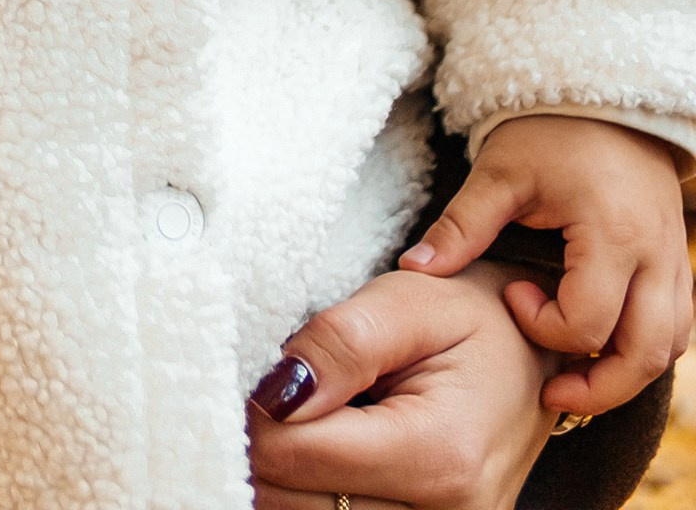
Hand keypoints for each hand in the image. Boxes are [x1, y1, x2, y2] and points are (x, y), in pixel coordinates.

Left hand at [248, 260, 554, 509]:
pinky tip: (319, 456)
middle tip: (271, 393)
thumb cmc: (475, 320)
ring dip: (288, 476)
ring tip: (302, 420)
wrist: (538, 356)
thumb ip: (340, 343)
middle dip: (265, 447)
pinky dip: (316, 495)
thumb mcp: (410, 302)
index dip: (256, 414)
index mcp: (440, 452)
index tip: (252, 376)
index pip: (300, 455)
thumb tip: (275, 392)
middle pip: (297, 503)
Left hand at [402, 113, 691, 419]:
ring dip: (625, 374)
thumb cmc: (548, 129)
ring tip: (575, 379)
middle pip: (644, 356)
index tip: (512, 294)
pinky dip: (645, 348)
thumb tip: (412, 269)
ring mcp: (674, 260)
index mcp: (612, 234)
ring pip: (668, 349)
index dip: (544, 327)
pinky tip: (604, 347)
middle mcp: (655, 255)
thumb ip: (462, 225)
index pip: (586, 322)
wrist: (601, 92)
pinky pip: (678, 327)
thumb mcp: (500, 171)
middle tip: (553, 395)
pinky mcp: (678, 261)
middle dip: (599, 388)